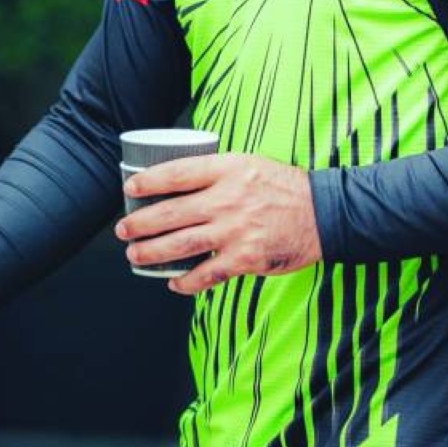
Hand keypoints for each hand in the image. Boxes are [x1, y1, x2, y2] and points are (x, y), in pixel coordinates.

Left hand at [114, 153, 320, 294]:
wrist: (323, 213)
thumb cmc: (285, 188)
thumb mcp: (250, 164)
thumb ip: (219, 173)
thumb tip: (181, 183)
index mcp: (228, 169)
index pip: (177, 173)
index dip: (149, 181)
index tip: (130, 187)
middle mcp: (228, 198)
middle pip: (171, 212)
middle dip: (140, 223)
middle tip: (123, 229)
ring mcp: (235, 230)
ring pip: (181, 244)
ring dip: (152, 252)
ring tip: (134, 255)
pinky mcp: (245, 258)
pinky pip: (207, 273)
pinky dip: (186, 281)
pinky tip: (173, 282)